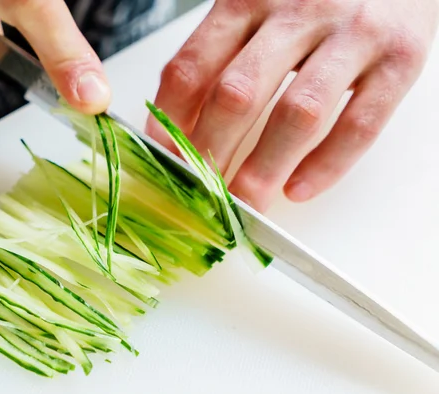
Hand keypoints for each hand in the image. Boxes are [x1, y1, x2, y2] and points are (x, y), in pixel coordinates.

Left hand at [147, 0, 437, 211]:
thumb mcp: (261, 6)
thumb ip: (224, 52)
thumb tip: (184, 120)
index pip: (192, 66)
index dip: (171, 118)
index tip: (164, 154)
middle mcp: (298, 13)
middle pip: (238, 93)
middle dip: (211, 152)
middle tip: (200, 190)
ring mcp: (352, 35)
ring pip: (297, 113)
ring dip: (265, 168)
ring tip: (245, 203)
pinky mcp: (400, 58)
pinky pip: (360, 123)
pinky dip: (327, 165)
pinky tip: (298, 190)